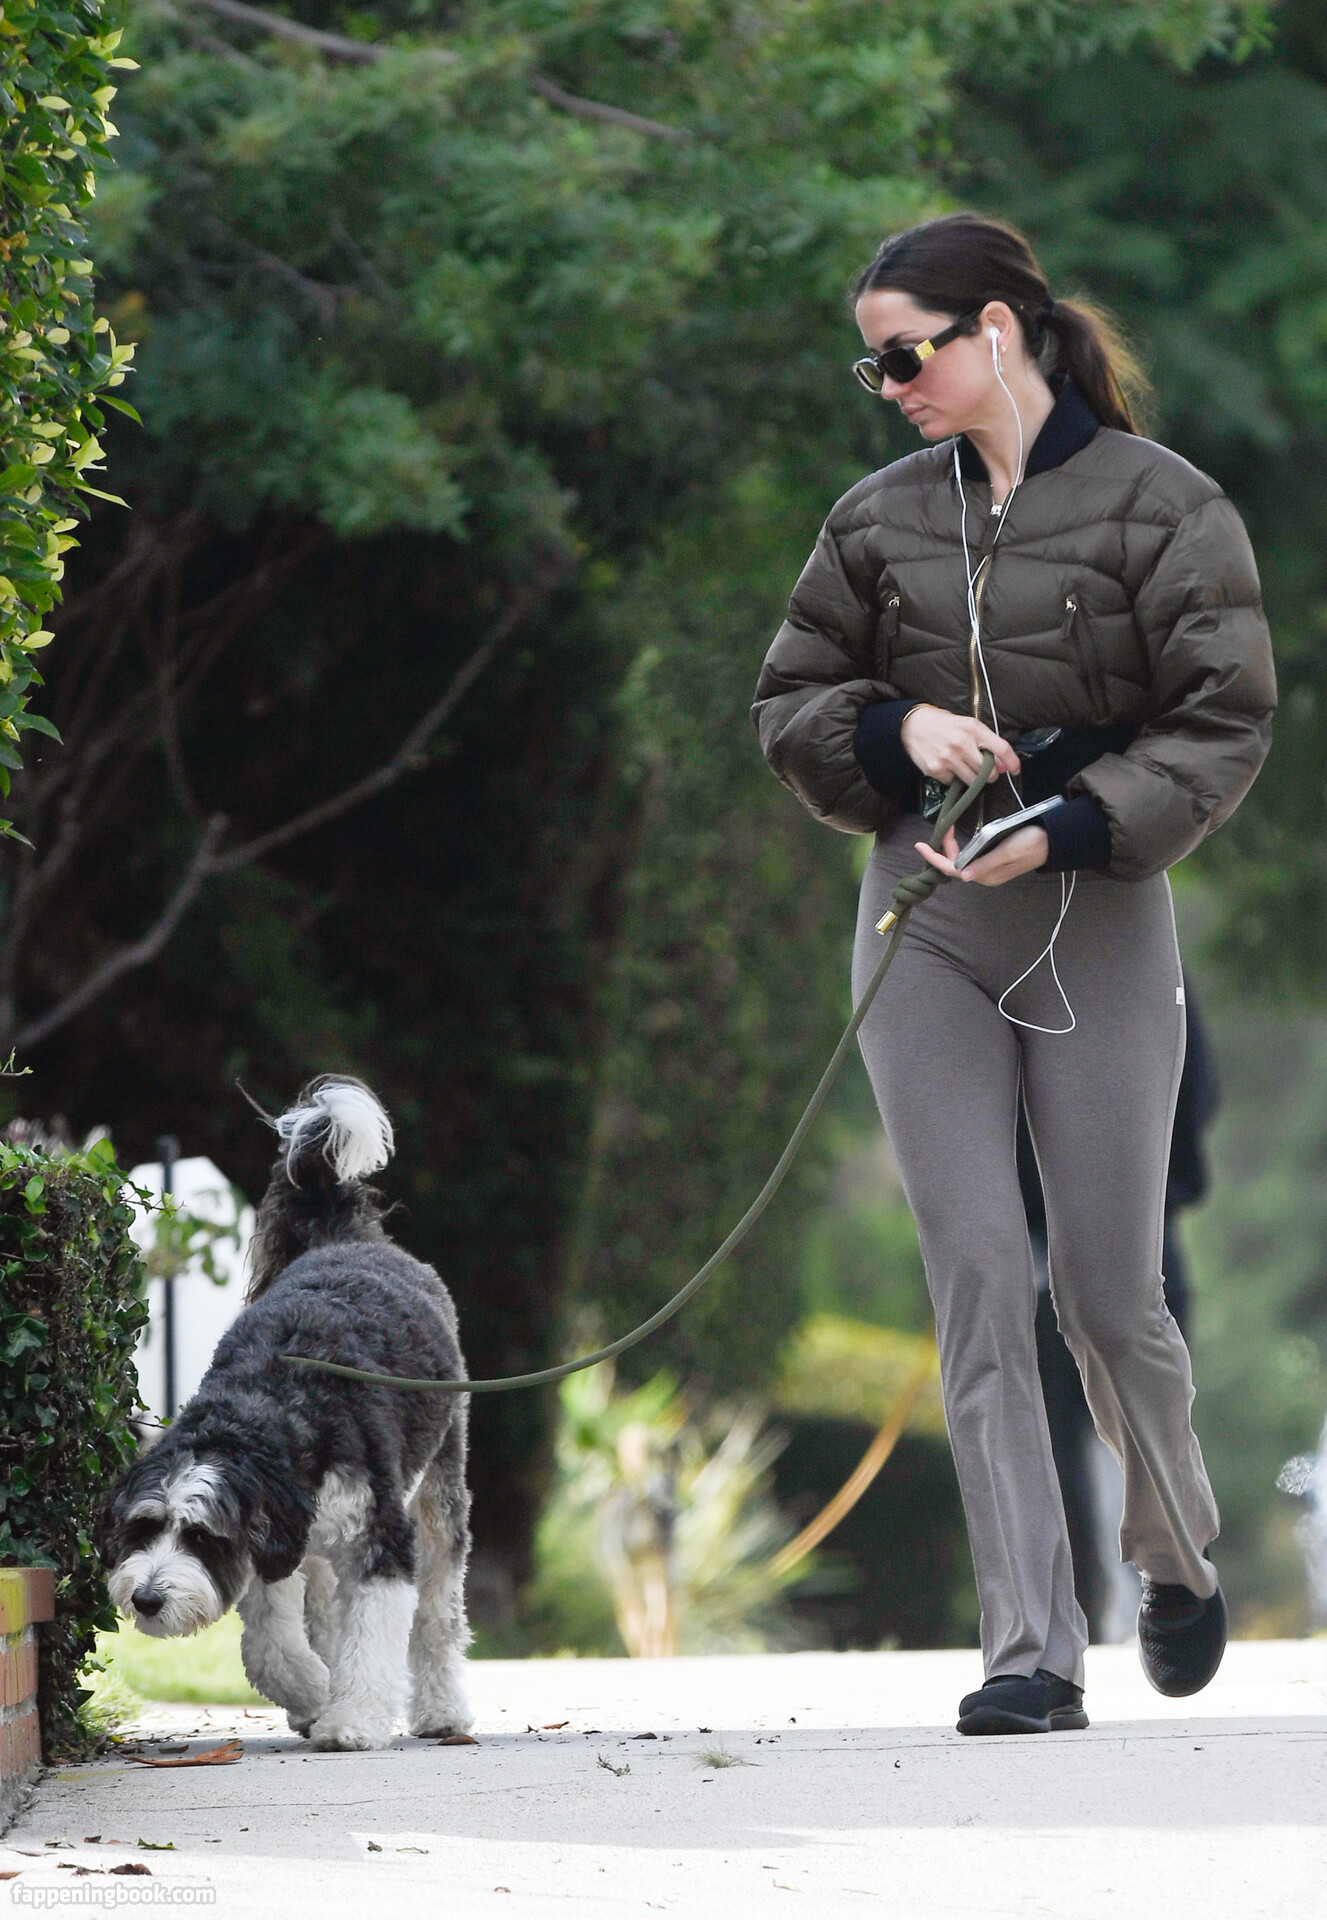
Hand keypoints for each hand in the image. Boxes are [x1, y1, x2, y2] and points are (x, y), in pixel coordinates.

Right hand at [900, 706, 1019, 784]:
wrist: (913, 725)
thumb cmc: (943, 724)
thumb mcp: (968, 726)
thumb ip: (985, 742)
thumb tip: (1001, 764)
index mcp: (973, 728)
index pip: (1001, 748)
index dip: (1012, 761)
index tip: (1015, 770)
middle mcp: (961, 743)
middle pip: (988, 771)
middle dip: (989, 774)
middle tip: (983, 770)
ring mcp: (948, 758)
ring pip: (973, 781)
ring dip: (973, 779)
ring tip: (964, 767)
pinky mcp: (936, 769)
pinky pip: (953, 782)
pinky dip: (953, 777)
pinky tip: (946, 765)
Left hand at [916, 824, 1049, 887]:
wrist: (1052, 840)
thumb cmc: (1031, 843)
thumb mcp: (1007, 851)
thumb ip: (985, 863)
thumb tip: (962, 875)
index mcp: (985, 875)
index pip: (952, 869)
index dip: (934, 858)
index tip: (920, 845)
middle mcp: (984, 875)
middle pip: (954, 864)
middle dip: (943, 848)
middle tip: (942, 827)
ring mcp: (989, 869)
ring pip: (962, 860)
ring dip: (952, 847)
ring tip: (946, 830)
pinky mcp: (994, 861)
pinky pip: (971, 856)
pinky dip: (962, 847)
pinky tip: (960, 837)